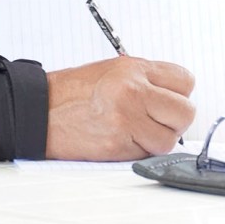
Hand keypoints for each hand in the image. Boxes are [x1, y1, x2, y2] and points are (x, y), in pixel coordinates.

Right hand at [45, 57, 194, 160]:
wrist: (40, 110)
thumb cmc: (74, 91)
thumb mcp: (114, 70)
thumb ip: (148, 80)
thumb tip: (176, 97)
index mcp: (134, 69)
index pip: (185, 81)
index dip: (180, 93)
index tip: (170, 99)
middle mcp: (133, 92)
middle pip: (185, 112)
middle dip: (175, 120)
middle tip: (158, 120)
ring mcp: (126, 120)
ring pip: (169, 140)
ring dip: (157, 140)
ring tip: (137, 131)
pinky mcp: (117, 146)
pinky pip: (147, 154)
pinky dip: (139, 150)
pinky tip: (122, 139)